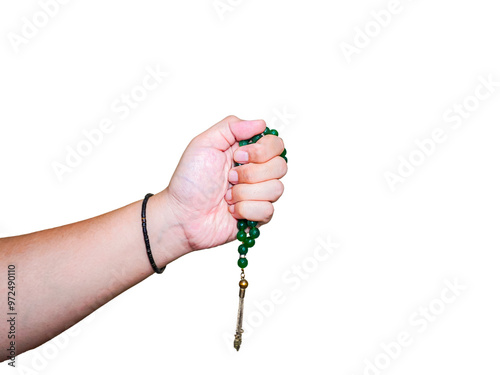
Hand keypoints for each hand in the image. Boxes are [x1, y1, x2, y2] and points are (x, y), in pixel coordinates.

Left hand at [159, 115, 286, 255]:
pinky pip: (267, 210)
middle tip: (229, 177)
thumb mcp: (204, 143)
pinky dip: (245, 210)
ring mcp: (259, 195)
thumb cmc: (189, 181)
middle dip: (250, 173)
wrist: (182, 215)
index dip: (262, 150)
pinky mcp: (258, 216)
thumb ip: (231, 127)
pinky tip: (231, 210)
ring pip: (276, 189)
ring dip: (245, 193)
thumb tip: (261, 124)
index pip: (276, 144)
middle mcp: (257, 172)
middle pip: (281, 166)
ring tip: (226, 196)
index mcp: (247, 153)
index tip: (239, 155)